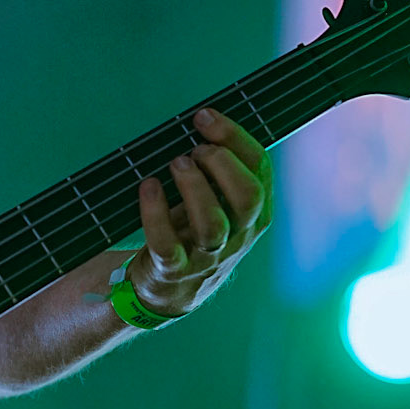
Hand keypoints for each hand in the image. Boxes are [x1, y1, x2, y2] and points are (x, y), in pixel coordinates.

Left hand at [128, 106, 270, 317]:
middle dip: (222, 164)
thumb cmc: (192, 233)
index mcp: (254, 213)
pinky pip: (166, 243)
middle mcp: (237, 235)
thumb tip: (204, 120)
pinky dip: (155, 212)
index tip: (204, 117)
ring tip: (175, 164)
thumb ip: (220, 171)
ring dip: (193, 186)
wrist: (170, 291)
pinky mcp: (173, 270)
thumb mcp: (218, 204)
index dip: (235, 137)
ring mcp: (206, 256)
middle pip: (248, 198)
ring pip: (212, 224)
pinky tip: (148, 186)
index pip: (260, 169)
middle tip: (195, 150)